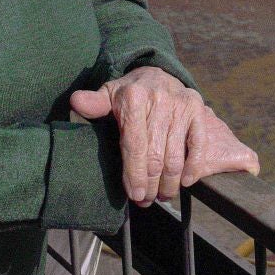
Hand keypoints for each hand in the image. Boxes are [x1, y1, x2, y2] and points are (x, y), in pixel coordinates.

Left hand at [70, 67, 258, 203]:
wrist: (158, 73)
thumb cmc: (129, 92)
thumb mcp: (109, 95)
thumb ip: (94, 103)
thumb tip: (76, 102)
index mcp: (134, 98)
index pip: (134, 146)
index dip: (135, 174)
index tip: (135, 195)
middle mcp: (159, 100)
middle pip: (155, 156)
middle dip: (151, 185)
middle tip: (147, 201)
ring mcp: (180, 105)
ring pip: (176, 155)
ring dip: (170, 183)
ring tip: (163, 196)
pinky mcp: (197, 108)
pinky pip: (198, 144)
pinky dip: (193, 166)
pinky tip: (185, 182)